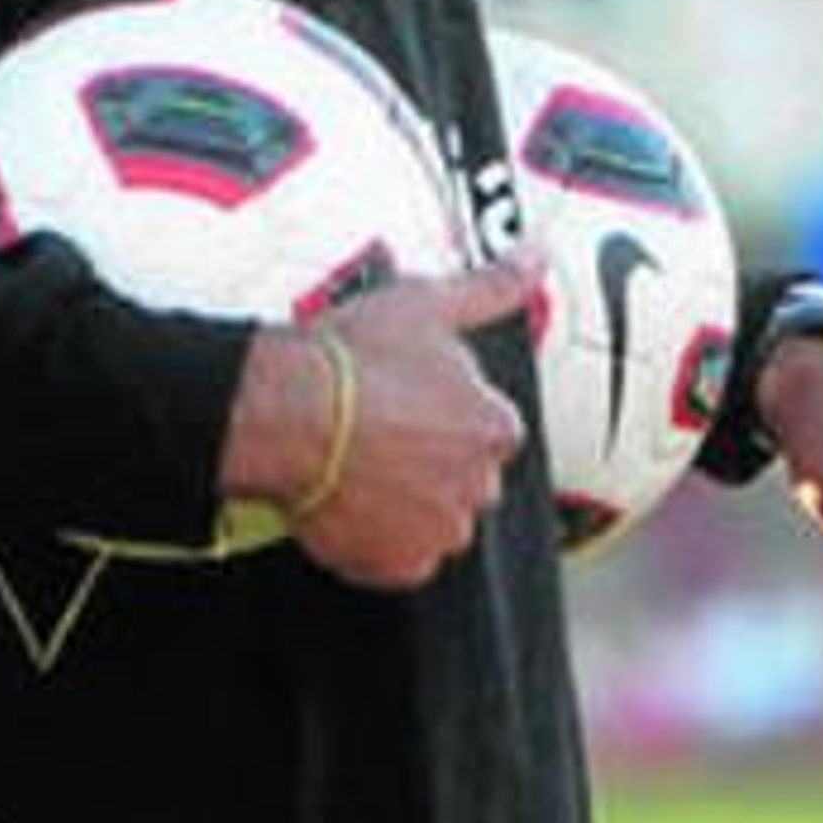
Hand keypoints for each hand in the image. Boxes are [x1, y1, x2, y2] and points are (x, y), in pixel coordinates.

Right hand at [220, 258, 537, 591]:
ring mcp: (437, 531)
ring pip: (432, 521)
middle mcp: (479, 486)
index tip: (410, 404)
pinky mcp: (396, 565)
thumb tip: (536, 257)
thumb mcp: (429, 302)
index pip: (489, 430)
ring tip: (358, 467)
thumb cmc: (352, 359)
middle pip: (464, 479)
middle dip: (430, 462)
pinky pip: (396, 559)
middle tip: (379, 434)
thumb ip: (494, 286)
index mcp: (494, 427)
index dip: (447, 416)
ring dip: (406, 502)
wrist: (285, 410)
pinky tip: (346, 501)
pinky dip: (376, 540)